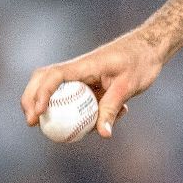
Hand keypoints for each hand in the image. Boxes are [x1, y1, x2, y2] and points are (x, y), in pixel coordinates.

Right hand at [20, 31, 163, 137]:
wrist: (151, 48)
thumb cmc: (141, 61)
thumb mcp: (128, 85)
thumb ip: (112, 107)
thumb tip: (103, 134)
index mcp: (84, 65)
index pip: (53, 76)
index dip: (40, 94)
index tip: (37, 114)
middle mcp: (78, 69)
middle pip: (44, 80)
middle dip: (31, 99)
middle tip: (32, 122)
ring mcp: (82, 76)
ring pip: (56, 90)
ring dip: (53, 108)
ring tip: (62, 130)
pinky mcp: (89, 84)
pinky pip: (76, 99)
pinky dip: (81, 113)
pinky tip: (107, 122)